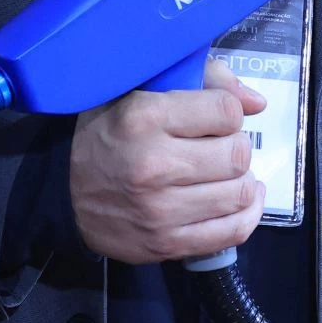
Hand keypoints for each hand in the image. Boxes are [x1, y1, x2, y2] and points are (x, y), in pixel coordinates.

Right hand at [70, 59, 267, 264]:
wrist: (63, 194)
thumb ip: (202, 80)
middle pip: (237, 154)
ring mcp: (160, 210)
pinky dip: (246, 214)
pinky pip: (233, 231)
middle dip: (234, 146)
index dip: (227, 111)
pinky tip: (239, 199)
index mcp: (144, 117)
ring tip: (224, 173)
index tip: (214, 117)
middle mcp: (152, 164)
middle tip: (217, 146)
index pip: (226, 112)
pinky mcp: (167, 243)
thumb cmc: (108, 134)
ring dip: (240, 180)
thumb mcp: (139, 90)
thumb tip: (258, 103)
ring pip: (240, 192)